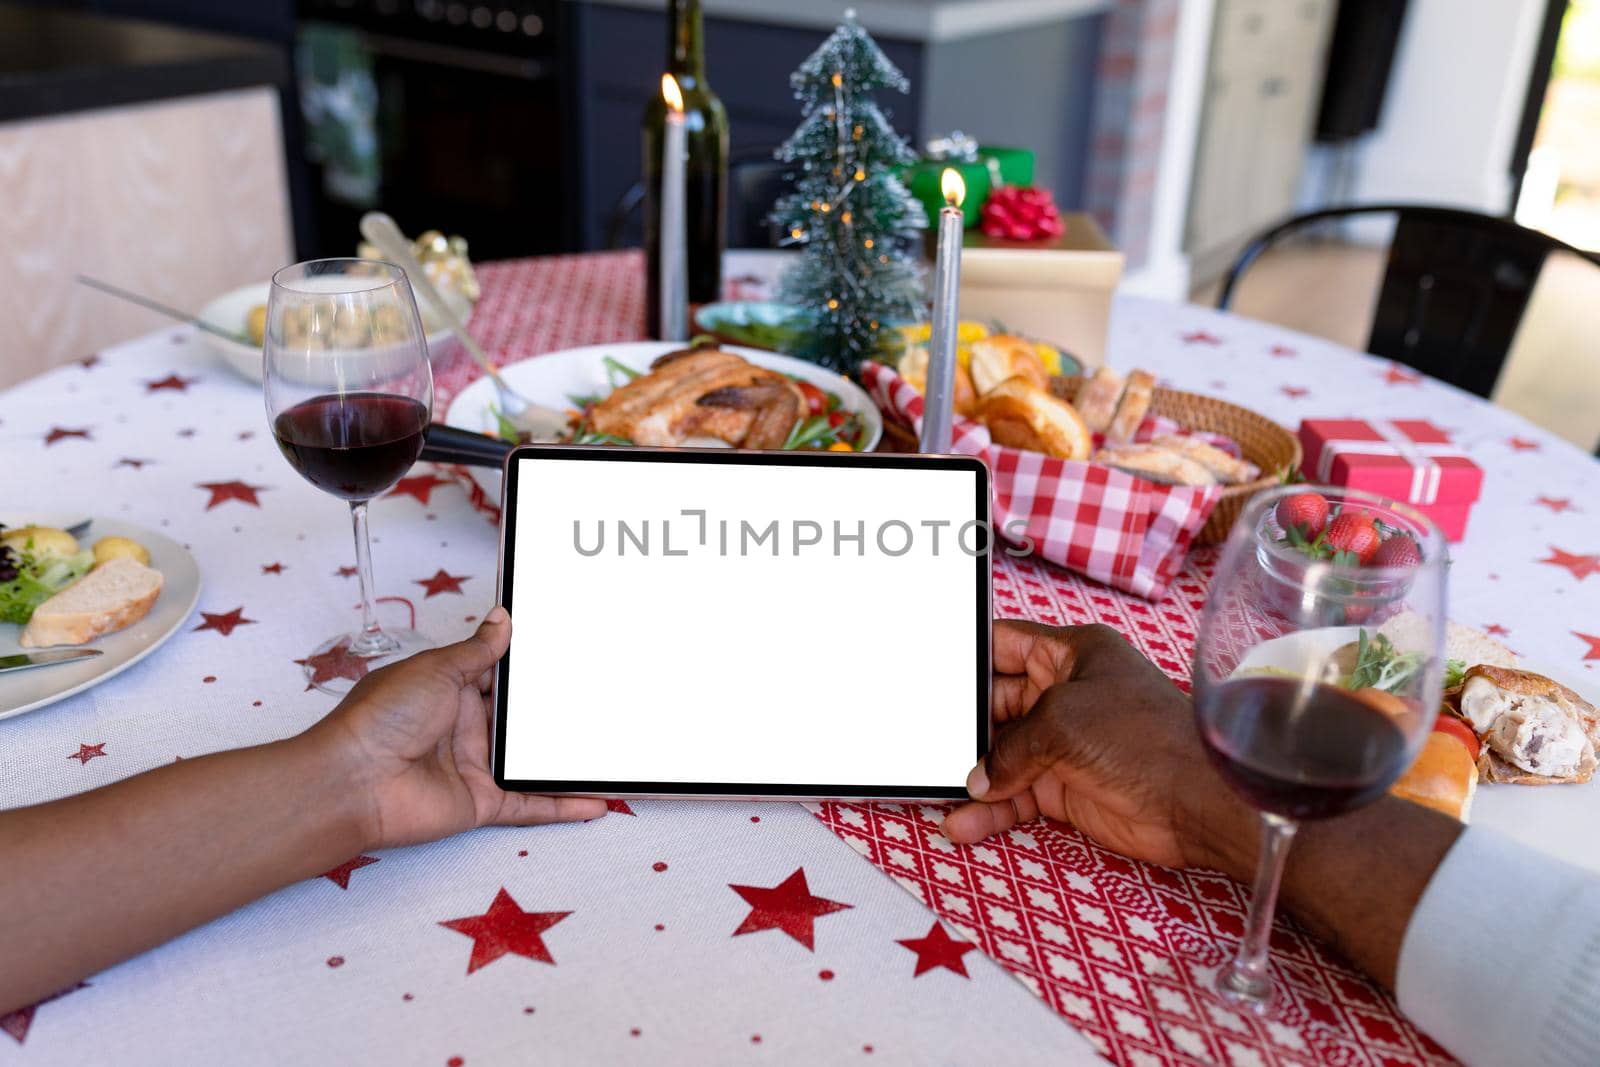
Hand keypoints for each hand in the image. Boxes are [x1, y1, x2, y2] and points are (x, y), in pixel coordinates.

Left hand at [309, 607, 607, 848]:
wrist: (353, 781)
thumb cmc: (382, 717)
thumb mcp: (435, 668)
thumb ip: (478, 650)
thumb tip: (502, 618)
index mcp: (450, 690)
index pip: (498, 675)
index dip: (529, 668)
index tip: (569, 654)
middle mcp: (465, 727)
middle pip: (520, 719)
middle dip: (557, 710)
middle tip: (604, 695)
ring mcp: (475, 766)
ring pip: (531, 761)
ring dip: (564, 757)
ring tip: (609, 747)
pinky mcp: (482, 802)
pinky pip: (530, 803)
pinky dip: (562, 805)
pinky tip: (596, 802)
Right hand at [942, 621, 1240, 871]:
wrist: (1197, 803)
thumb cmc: (1146, 740)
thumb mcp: (1064, 722)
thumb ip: (1011, 746)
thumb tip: (979, 777)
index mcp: (1071, 654)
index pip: (1004, 644)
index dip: (967, 656)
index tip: (929, 672)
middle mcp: (1064, 694)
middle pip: (994, 705)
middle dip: (961, 726)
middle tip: (920, 742)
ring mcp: (1065, 743)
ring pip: (1000, 756)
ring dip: (971, 775)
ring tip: (933, 792)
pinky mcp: (1066, 787)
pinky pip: (1014, 796)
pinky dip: (990, 811)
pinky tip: (962, 823)